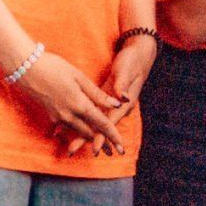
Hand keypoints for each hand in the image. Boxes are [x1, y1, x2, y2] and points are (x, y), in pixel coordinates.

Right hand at [12, 48, 124, 154]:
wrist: (24, 67)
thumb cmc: (52, 66)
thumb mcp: (78, 76)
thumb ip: (96, 93)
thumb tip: (115, 104)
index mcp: (80, 104)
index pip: (102, 124)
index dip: (113, 136)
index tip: (122, 147)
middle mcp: (69, 115)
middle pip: (90, 133)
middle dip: (102, 142)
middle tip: (112, 150)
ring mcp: (58, 116)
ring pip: (78, 131)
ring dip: (88, 137)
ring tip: (97, 142)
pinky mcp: (49, 114)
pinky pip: (66, 125)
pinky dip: (75, 129)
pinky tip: (77, 128)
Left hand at [66, 35, 155, 155]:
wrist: (138, 55)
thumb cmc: (132, 63)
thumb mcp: (127, 72)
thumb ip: (123, 85)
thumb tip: (123, 98)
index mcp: (122, 104)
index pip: (109, 124)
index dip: (101, 137)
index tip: (94, 149)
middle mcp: (116, 107)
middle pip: (98, 127)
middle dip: (86, 139)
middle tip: (71, 150)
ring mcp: (109, 103)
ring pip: (93, 121)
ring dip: (81, 132)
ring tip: (68, 144)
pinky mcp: (102, 97)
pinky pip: (90, 111)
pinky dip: (80, 119)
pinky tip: (67, 124)